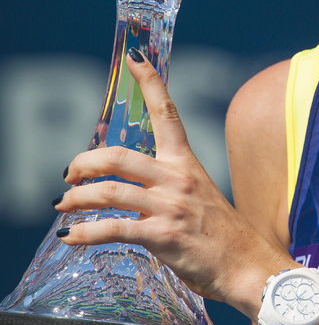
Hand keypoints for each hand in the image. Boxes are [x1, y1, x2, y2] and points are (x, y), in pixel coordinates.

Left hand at [55, 52, 275, 310]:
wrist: (249, 265)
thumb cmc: (223, 236)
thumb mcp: (199, 197)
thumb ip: (168, 188)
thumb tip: (133, 191)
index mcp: (187, 163)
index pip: (167, 114)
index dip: (150, 83)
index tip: (135, 59)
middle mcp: (177, 179)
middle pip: (118, 157)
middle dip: (84, 163)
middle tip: (70, 174)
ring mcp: (170, 207)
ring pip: (109, 191)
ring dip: (77, 198)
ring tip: (63, 205)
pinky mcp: (163, 236)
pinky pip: (114, 229)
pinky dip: (85, 233)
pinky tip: (70, 238)